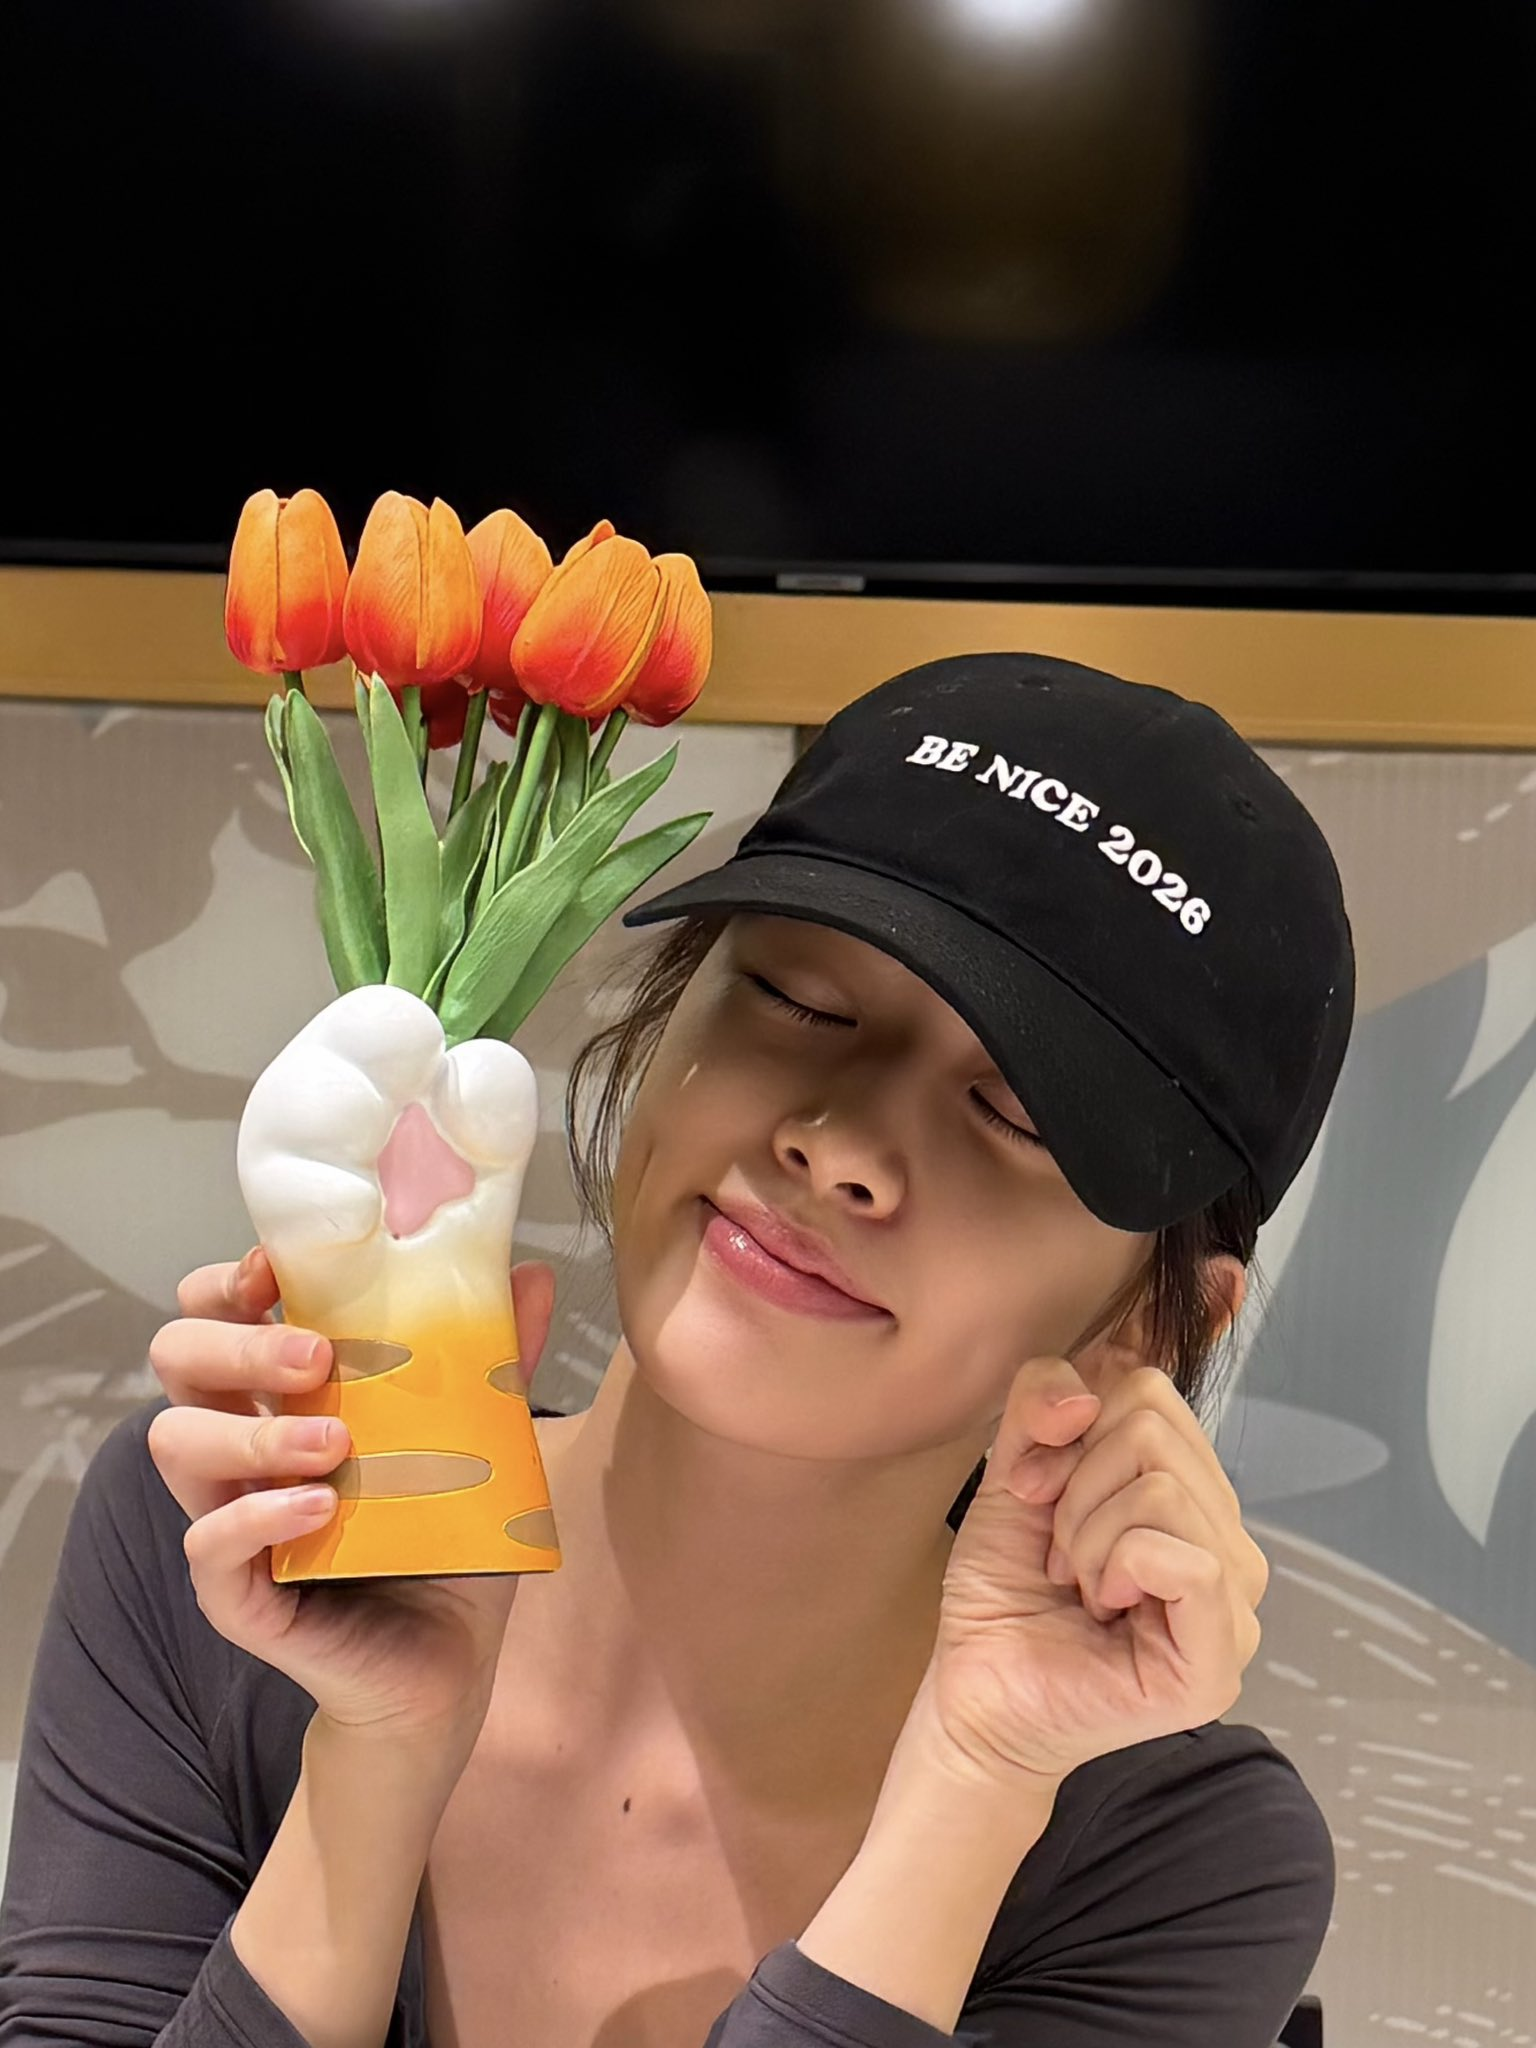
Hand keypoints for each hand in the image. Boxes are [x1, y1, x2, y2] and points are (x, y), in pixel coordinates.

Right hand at [146, 1246, 556, 1747]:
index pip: (215, 1314)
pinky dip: (257, 1517)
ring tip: (334, 1443)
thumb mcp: (482, 1443)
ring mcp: (233, 1519)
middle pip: (178, 1360)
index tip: (274, 1269)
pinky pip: (208, 1546)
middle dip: (236, 1342)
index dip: (227, 1281)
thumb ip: (497, 1360)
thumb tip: (530, 1276)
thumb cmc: (448, 1540)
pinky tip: (320, 1506)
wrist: (449, 1665)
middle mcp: (243, 1449)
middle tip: (318, 1356)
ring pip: (176, 1444)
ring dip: (250, 1430)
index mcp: (285, 1397)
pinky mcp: (241, 1597)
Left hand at [924, 1360, 1267, 1789]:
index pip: (1149, 1389)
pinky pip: (1186, 1559)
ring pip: (1164, 1486)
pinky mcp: (1220, 1655)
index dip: (1072, 1425)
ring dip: (1086, 1533)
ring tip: (1077, 1583)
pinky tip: (1103, 1606)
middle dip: (1075, 1484)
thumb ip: (1040, 1404)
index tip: (1033, 1485)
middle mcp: (1225, 1539)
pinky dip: (1118, 1566)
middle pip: (1154, 1428)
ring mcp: (1234, 1599)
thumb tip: (1088, 1382)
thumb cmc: (1002, 1592)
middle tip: (1057, 1550)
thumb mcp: (1010, 1473)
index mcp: (1188, 1491)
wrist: (975, 1692)